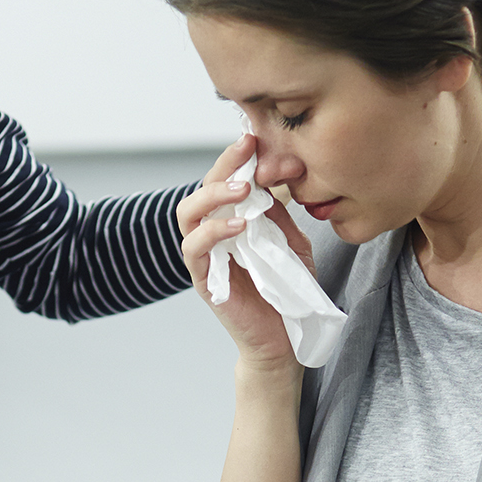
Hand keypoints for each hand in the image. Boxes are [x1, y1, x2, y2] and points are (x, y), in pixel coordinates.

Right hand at [176, 133, 312, 367]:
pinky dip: (214, 231)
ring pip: (189, 212)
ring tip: (242, 188)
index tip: (261, 141)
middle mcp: (212, 234)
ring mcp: (204, 256)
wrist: (283, 339)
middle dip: (224, 164)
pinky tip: (240, 225)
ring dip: (213, 194)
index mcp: (231, 221)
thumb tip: (273, 179)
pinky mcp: (202, 279)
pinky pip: (195, 248)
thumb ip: (280, 214)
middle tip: (248, 149)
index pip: (226, 181)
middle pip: (203, 187)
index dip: (239, 159)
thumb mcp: (291, 243)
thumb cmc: (286, 291)